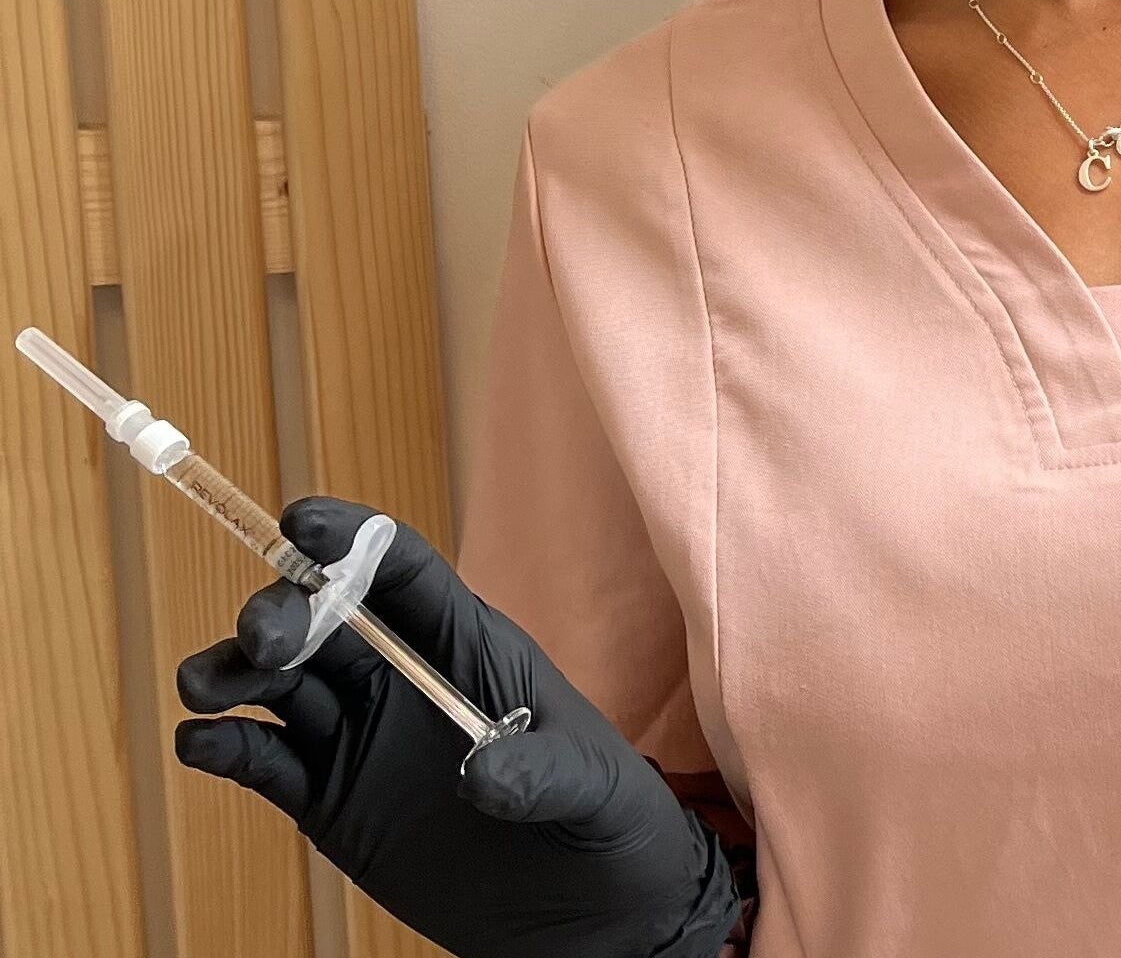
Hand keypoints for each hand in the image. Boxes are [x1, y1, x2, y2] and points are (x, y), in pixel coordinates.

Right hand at [172, 496, 740, 957]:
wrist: (592, 906)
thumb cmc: (608, 818)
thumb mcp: (592, 788)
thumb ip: (540, 774)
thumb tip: (482, 778)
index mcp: (469, 648)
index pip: (402, 572)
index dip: (350, 539)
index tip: (298, 523)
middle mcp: (405, 680)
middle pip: (323, 619)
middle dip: (281, 613)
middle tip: (263, 641)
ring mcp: (362, 737)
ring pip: (278, 684)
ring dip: (233, 674)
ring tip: (205, 690)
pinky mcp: (332, 801)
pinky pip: (264, 761)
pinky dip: (225, 747)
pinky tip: (202, 745)